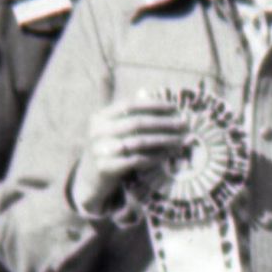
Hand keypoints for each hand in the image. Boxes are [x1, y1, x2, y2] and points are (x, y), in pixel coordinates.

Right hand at [69, 91, 195, 214]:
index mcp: (99, 117)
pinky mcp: (106, 168)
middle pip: (136, 123)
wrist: (89, 179)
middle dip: (163, 123)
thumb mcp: (111, 128)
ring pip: (139, 142)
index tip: (173, 107)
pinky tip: (167, 155)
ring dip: (163, 141)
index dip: (152, 105)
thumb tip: (146, 92)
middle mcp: (97, 132)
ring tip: (179, 140)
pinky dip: (154, 157)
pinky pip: (136, 160)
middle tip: (182, 125)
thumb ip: (126, 112)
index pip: (129, 105)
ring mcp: (100, 150)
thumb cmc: (107, 149)